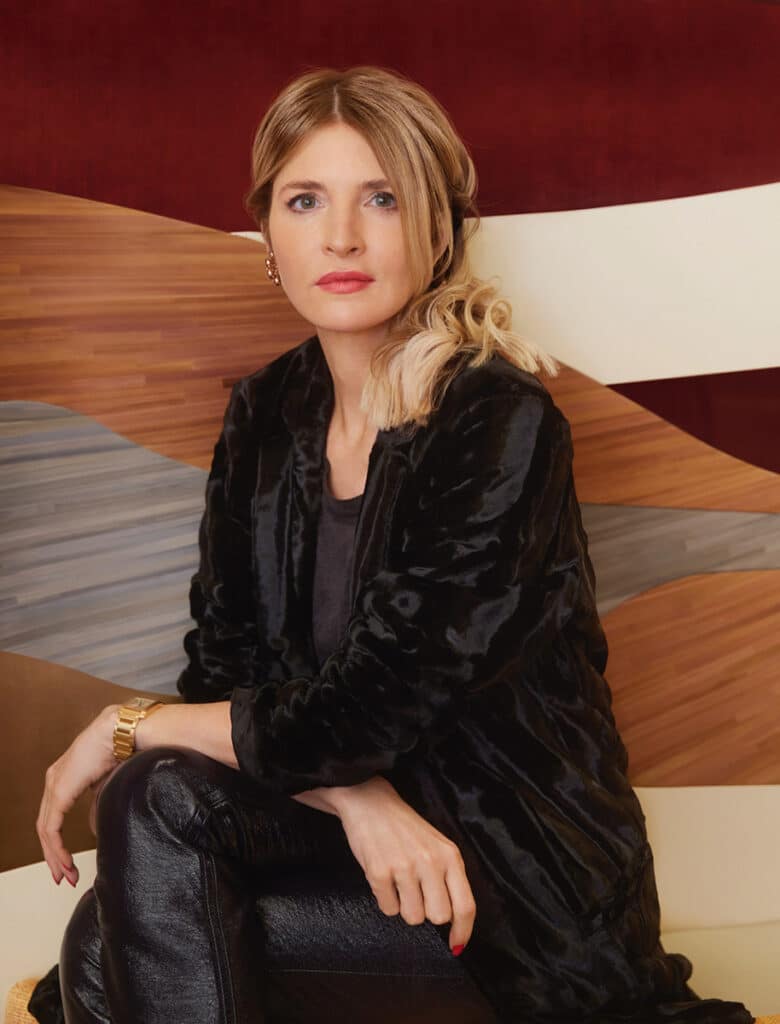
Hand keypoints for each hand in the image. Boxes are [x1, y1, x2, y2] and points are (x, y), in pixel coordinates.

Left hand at [36, 704, 120, 887]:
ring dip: (54, 856)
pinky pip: (51, 827)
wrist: (123, 731)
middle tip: (63, 877)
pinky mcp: (60, 790)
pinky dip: (56, 847)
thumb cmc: (122, 749)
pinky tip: (65, 861)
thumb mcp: (108, 784)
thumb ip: (97, 804)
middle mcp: (54, 780)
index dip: (57, 844)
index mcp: (65, 777)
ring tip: (65, 875)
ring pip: (45, 830)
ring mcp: (54, 784)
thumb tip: (93, 827)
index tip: (67, 865)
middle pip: (45, 828)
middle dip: (53, 856)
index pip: (53, 818)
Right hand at [335, 776, 475, 953]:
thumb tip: (455, 922)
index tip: (456, 945)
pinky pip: (388, 909)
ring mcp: (404, 867)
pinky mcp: (379, 871)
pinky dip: (385, 899)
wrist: (370, 802)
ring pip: (412, 917)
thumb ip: (449, 878)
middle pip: (438, 916)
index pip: (465, 905)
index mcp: (450, 856)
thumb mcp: (437, 845)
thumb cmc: (405, 828)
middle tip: (417, 892)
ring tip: (399, 882)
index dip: (462, 931)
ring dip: (404, 906)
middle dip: (427, 912)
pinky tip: (384, 877)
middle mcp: (430, 862)